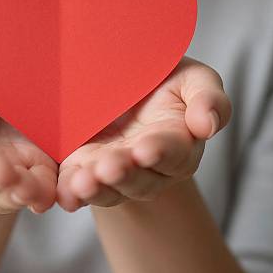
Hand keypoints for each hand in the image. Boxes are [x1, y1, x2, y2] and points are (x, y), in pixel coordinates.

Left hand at [56, 56, 231, 211]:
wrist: (127, 79)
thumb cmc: (167, 79)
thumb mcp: (194, 80)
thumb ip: (208, 99)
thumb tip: (207, 125)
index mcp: (177, 144)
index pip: (173, 154)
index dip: (160, 153)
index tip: (145, 150)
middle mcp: (146, 166)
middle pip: (138, 179)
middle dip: (123, 175)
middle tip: (109, 169)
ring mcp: (113, 169)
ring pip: (107, 188)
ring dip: (96, 189)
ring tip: (83, 184)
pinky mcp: (83, 167)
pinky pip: (77, 187)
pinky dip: (70, 192)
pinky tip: (64, 193)